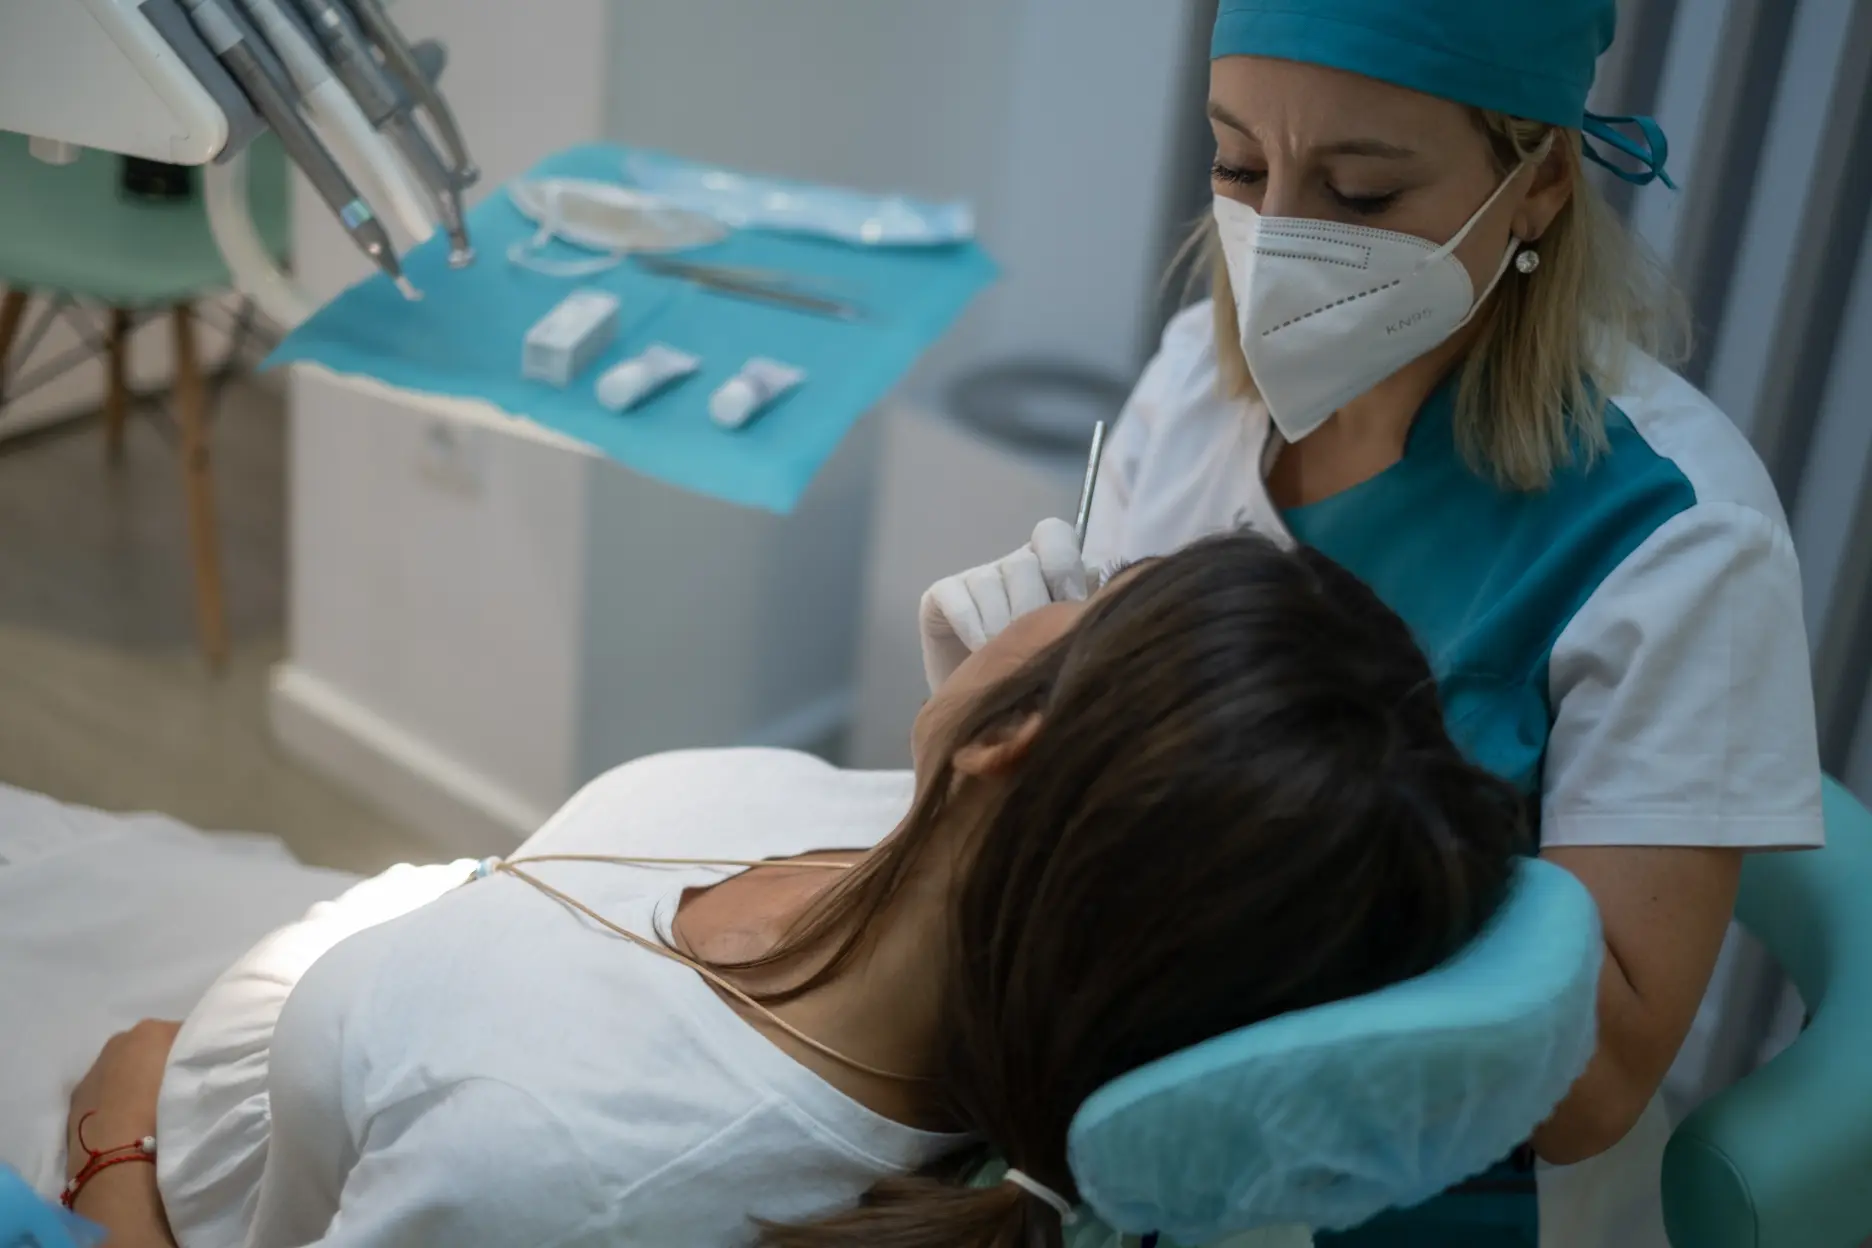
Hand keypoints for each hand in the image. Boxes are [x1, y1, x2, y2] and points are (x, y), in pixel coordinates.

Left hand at [67, 1020, 181, 1182]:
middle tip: (178, 1089)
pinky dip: (115, 1099)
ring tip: (153, 1110)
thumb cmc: (166, 1111)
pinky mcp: (76, 1096)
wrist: (116, 1156)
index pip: (182, 1033)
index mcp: (152, 1031)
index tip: (201, 1070)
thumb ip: (196, 1065)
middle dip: (162, 1062)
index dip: (194, 1051)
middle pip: (149, 1046)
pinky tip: (127, 1122)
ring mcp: (93, 1068)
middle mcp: (119, 1040)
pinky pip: (105, 1090)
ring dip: (136, 1081)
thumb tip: (197, 1067)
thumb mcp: (197, 1081)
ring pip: (123, 1067)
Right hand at [918, 518, 1090, 690]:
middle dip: (1031, 609)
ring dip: (1001, 626)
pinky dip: (973, 627)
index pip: (1054, 535)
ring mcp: (975, 578)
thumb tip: (1099, 603)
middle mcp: (1012, 566)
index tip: (1067, 605)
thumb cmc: (1035, 676)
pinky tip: (979, 651)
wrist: (986, 711)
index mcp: (1050, 569)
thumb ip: (1083, 617)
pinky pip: (959, 599)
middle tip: (1033, 644)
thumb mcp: (1067, 645)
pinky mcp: (940, 595)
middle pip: (1023, 564)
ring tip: (1006, 657)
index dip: (1062, 567)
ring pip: (991, 581)